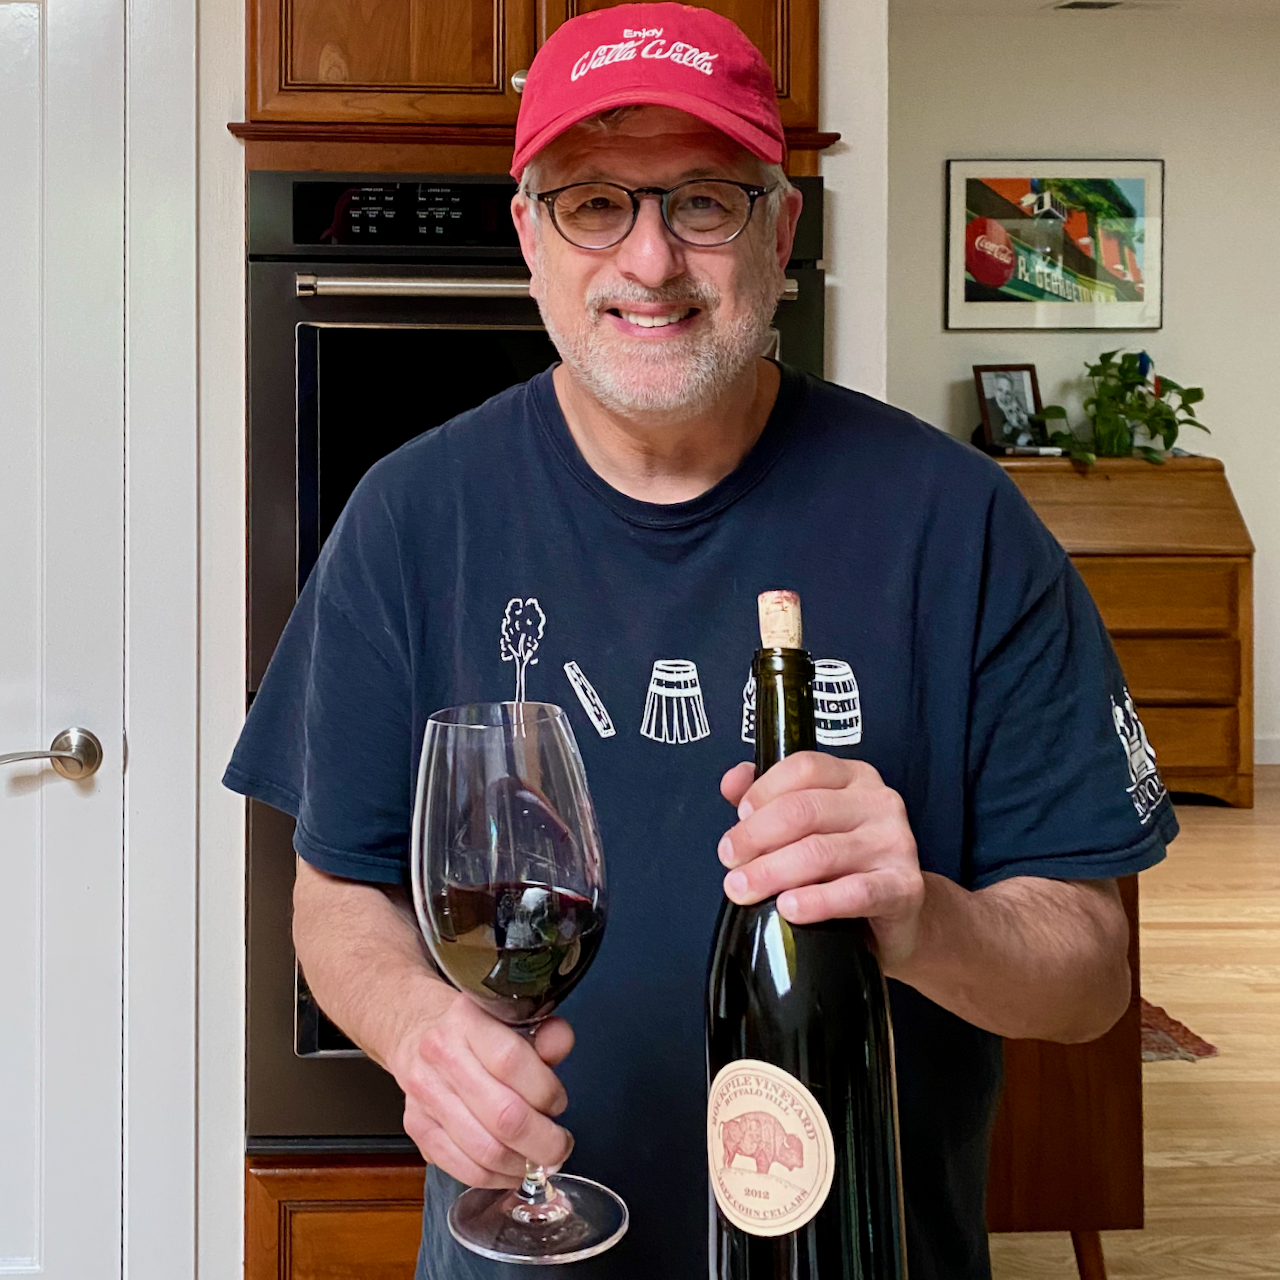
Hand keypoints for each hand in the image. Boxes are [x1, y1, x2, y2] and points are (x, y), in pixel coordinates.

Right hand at [389, 991, 574, 1188]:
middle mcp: (441, 1054)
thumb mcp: (512, 1017)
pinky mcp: (416, 1126)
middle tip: (560, 1146)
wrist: (418, 1034)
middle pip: (503, 1115)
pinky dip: (494, 1178)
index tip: (559, 1103)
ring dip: (521, 1164)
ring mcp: (426, 1094)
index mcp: (468, 1019)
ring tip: (540, 1160)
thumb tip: (560, 1043)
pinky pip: (460, 1168)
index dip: (545, 1091)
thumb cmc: (475, 1030)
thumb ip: (544, 1032)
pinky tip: (512, 1170)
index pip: (512, 1062)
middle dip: (543, 1141)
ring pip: (484, 1150)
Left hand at [718, 754, 925, 972]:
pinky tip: (788, 909)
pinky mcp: (903, 887)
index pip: (804, 768)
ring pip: (820, 852)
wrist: (898, 913)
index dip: (763, 791)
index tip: (738, 818)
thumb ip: (769, 798)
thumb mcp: (809, 825)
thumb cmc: (846, 864)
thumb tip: (731, 782)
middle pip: (805, 810)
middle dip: (756, 837)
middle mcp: (879, 802)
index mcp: (854, 777)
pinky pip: (854, 892)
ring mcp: (895, 843)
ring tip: (743, 888)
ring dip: (772, 872)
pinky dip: (816, 901)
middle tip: (730, 861)